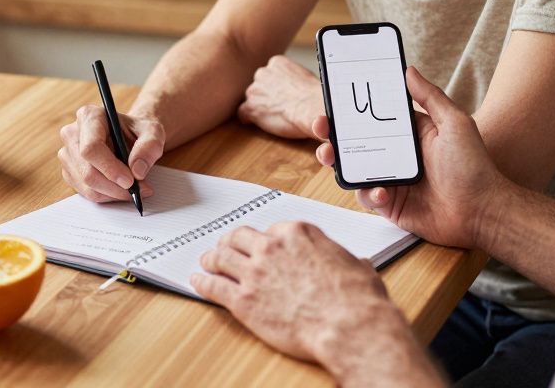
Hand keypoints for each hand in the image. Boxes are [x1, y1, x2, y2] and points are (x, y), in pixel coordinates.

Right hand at [58, 105, 160, 202]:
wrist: (129, 136)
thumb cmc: (138, 131)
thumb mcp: (153, 132)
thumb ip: (149, 147)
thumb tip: (137, 171)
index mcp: (89, 116)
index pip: (91, 148)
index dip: (110, 168)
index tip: (130, 181)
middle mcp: (72, 133)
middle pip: (87, 171)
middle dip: (115, 187)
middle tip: (139, 190)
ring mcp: (67, 154)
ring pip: (86, 185)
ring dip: (113, 193)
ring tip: (135, 189)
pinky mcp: (69, 171)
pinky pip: (85, 192)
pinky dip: (106, 196)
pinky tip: (120, 188)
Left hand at [191, 222, 411, 368]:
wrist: (348, 325)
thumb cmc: (357, 299)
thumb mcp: (356, 267)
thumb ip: (346, 261)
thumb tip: (355, 264)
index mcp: (297, 233)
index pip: (271, 229)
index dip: (265, 240)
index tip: (261, 246)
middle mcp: (272, 247)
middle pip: (239, 237)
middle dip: (231, 242)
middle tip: (225, 247)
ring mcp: (254, 273)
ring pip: (221, 257)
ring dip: (212, 258)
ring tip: (207, 261)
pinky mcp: (243, 300)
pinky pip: (213, 286)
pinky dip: (202, 282)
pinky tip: (198, 281)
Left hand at [237, 55, 324, 139]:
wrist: (311, 108)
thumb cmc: (315, 95)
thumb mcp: (304, 76)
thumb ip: (291, 78)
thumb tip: (292, 86)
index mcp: (276, 62)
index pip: (269, 74)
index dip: (274, 86)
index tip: (281, 94)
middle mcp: (262, 73)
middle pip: (259, 85)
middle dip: (266, 94)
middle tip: (278, 105)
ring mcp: (254, 90)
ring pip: (251, 99)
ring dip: (259, 106)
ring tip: (273, 115)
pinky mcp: (251, 107)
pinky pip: (242, 113)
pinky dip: (248, 118)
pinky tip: (255, 122)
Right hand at [313, 67, 505, 249]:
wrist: (483, 211)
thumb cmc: (474, 166)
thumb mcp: (454, 122)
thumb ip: (429, 96)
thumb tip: (409, 70)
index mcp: (408, 134)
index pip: (372, 118)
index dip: (351, 110)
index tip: (332, 102)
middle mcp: (395, 156)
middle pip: (354, 143)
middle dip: (332, 135)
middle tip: (322, 129)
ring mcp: (391, 181)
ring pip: (353, 169)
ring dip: (338, 162)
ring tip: (330, 155)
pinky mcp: (390, 205)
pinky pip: (367, 198)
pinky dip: (368, 193)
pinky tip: (381, 191)